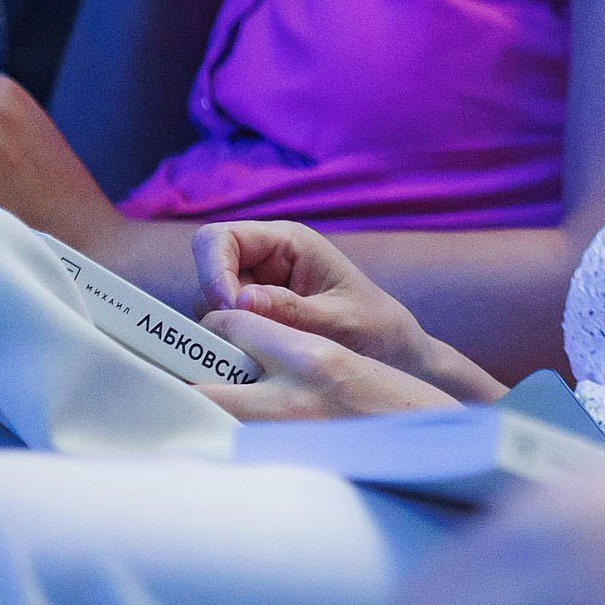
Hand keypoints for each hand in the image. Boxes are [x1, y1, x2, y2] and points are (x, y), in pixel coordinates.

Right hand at [191, 220, 500, 400]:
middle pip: (206, 274)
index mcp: (287, 243)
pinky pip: (224, 332)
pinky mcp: (255, 322)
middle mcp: (264, 262)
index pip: (219, 239)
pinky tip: (260, 365)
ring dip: (225, 334)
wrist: (397, 357)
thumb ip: (291, 311)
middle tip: (242, 345)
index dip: (212, 270)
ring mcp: (256, 292)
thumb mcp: (339, 321)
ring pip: (210, 307)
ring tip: (261, 357)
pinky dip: (232, 349)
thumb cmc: (377, 329)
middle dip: (217, 309)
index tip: (229, 310)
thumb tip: (239, 301)